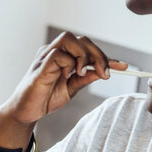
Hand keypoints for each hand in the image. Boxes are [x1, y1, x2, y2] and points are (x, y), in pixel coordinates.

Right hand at [0, 32, 127, 124]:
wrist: (27, 112)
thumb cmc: (47, 97)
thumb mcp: (74, 87)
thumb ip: (88, 77)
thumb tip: (106, 71)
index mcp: (64, 55)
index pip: (88, 48)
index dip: (106, 56)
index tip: (123, 67)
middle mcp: (55, 51)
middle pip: (82, 40)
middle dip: (98, 55)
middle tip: (105, 73)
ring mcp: (46, 56)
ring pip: (70, 40)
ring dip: (83, 56)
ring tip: (83, 73)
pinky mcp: (40, 65)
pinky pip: (58, 54)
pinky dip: (68, 64)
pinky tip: (67, 76)